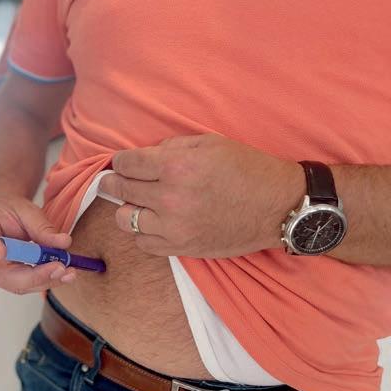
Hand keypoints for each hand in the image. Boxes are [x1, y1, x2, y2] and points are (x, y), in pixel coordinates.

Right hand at [0, 197, 76, 293]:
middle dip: (33, 275)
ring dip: (46, 280)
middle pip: (2, 275)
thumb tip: (63, 242)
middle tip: (57, 267)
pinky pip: (30, 284)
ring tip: (68, 272)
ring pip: (19, 284)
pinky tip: (66, 274)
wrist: (6, 218)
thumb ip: (41, 226)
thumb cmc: (9, 212)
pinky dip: (49, 280)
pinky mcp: (12, 279)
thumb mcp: (24, 209)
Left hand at [99, 134, 304, 257]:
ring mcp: (174, 226)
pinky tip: (154, 222)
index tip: (121, 163)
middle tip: (113, 182)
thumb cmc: (247, 169)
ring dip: (127, 209)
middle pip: (120, 189)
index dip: (120, 162)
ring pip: (125, 219)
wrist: (278, 207)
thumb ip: (172, 147)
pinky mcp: (180, 247)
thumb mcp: (211, 143)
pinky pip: (143, 243)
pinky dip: (143, 232)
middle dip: (113, 183)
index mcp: (177, 166)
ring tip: (139, 203)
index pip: (126, 164)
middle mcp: (170, 197)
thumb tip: (143, 156)